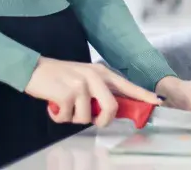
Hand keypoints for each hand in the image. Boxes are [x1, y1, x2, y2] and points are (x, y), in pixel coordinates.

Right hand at [24, 58, 158, 126]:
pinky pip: (69, 118)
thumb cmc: (59, 77)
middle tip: (92, 119)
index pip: (127, 86)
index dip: (143, 95)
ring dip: (74, 117)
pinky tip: (55, 105)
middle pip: (111, 108)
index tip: (157, 102)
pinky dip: (60, 117)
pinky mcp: (67, 94)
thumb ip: (99, 91)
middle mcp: (94, 76)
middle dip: (102, 121)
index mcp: (100, 72)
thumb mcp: (84, 78)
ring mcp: (81, 85)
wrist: (33, 69)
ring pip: (87, 118)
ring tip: (65, 104)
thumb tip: (113, 111)